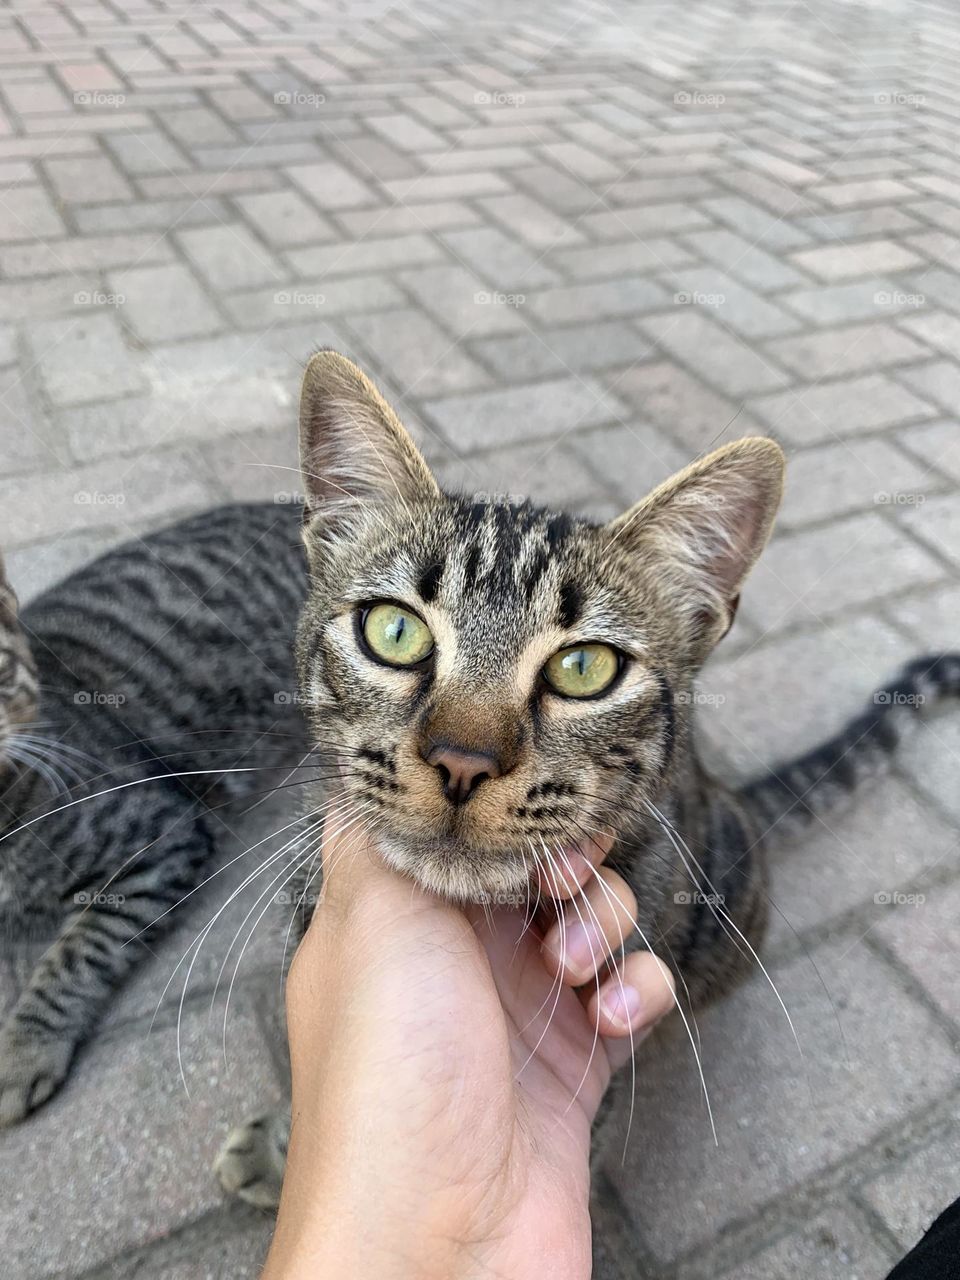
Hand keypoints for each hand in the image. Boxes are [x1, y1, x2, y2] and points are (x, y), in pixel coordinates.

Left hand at [262, 810, 675, 1279]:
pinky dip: (635, 987)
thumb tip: (380, 766)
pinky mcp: (576, 1061)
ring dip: (600, 923)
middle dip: (561, 857)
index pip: (448, 822)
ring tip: (574, 970)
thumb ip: (383, 829)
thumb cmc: (391, 1074)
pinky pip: (629, 989)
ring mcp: (518, 1007)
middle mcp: (453, 954)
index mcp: (393, 913)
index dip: (490, 797)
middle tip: (558, 879)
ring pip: (586, 916)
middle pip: (528, 862)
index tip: (526, 783)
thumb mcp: (368, 918)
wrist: (435, 1242)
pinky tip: (613, 1014)